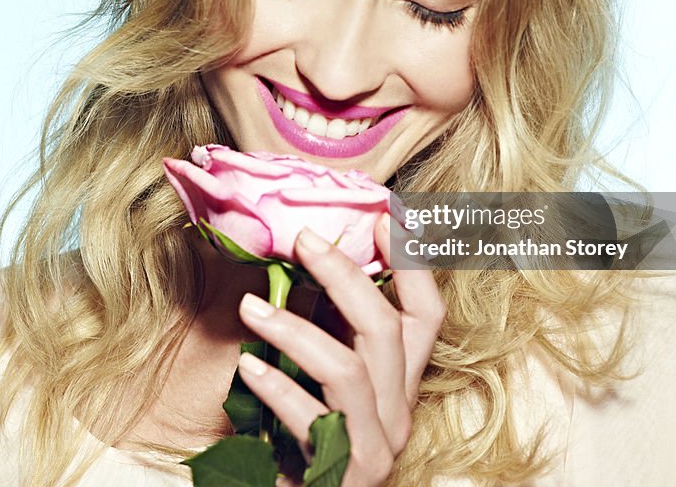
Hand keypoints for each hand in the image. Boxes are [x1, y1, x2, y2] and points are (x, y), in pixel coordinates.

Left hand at [236, 214, 445, 486]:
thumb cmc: (311, 440)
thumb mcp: (327, 380)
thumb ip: (329, 332)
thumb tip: (307, 264)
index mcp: (401, 382)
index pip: (426, 316)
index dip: (413, 265)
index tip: (384, 215)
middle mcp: (399, 411)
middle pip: (387, 330)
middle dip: (345, 275)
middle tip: (302, 239)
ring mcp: (377, 445)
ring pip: (348, 370)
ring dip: (295, 330)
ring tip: (248, 307)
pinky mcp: (347, 474)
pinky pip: (312, 420)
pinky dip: (278, 388)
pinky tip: (248, 366)